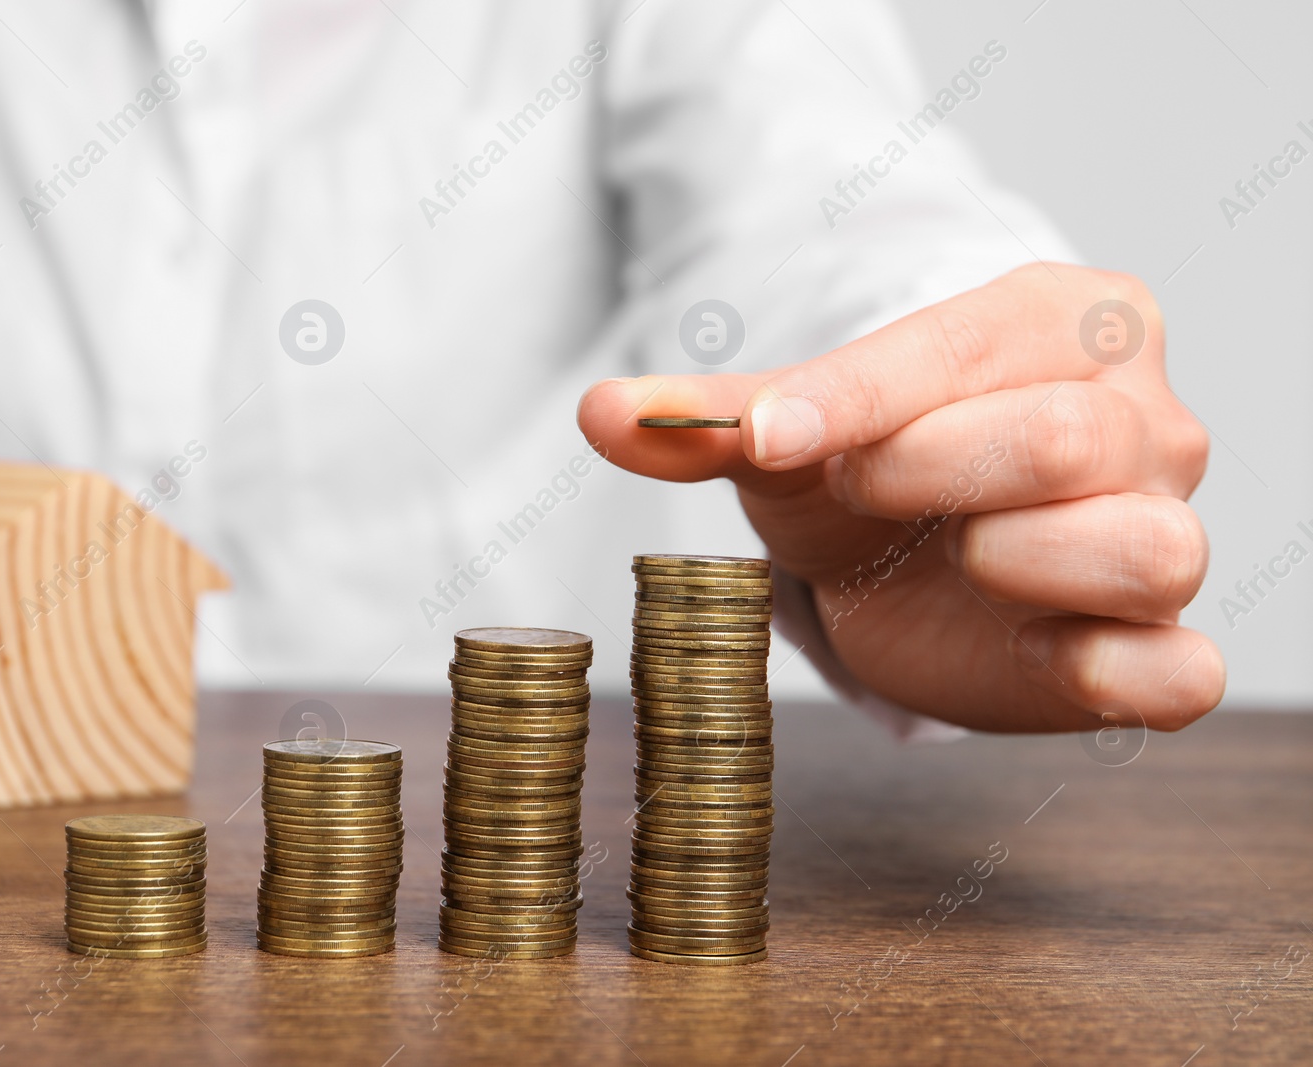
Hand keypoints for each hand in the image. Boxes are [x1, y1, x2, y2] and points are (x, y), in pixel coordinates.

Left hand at [578, 264, 1223, 731]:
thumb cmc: (865, 476)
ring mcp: (1163, 531)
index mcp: (1061, 323)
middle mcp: (1141, 418)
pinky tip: (1037, 655)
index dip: (859, 398)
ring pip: (1148, 548)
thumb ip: (705, 420)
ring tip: (964, 557)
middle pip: (1073, 437)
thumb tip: (602, 409)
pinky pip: (1181, 674)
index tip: (767, 438)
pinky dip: (1111, 674)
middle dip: (937, 468)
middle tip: (858, 490)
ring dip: (1030, 562)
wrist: (912, 560)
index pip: (969, 347)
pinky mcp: (1156, 648)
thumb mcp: (786, 436)